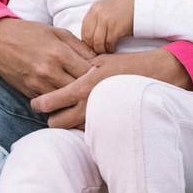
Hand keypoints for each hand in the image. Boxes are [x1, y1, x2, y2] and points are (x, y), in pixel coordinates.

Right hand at [0, 16, 97, 98]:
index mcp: (59, 53)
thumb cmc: (30, 33)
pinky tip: (70, 103)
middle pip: (80, 90)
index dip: (100, 76)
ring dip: (78, 101)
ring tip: (90, 101)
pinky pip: (51, 104)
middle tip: (103, 93)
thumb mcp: (57, 32)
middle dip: (92, 92)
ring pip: (66, 101)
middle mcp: (49, 71)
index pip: (89, 73)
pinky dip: (61, 104)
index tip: (106, 78)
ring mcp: (38, 84)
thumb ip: (80, 47)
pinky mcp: (29, 92)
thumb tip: (100, 62)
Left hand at [31, 48, 192, 128]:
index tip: (37, 103)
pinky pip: (88, 131)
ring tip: (70, 112)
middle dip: (52, 117)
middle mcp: (87, 107)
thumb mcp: (98, 60)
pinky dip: (84, 125)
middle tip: (53, 110)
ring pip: (71, 130)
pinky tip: (86, 116)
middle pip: (55, 123)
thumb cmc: (126, 66)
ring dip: (69, 122)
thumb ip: (75, 67)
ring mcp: (99, 119)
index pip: (48, 103)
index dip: (39, 104)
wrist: (155, 78)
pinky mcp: (109, 126)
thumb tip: (57, 69)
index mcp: (81, 87)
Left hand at [79, 0, 135, 53]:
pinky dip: (110, 48)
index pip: (84, 28)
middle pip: (88, 36)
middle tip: (98, 51)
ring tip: (106, 51)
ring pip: (97, 41)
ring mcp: (106, 20)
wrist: (141, 6)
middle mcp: (98, 13)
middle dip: (92, 47)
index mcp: (94, 8)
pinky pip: (108, 42)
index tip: (91, 46)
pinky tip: (113, 48)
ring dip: (101, 50)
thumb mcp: (106, 8)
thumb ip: (97, 18)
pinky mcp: (115, 27)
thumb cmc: (125, 9)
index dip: (86, 40)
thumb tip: (89, 35)